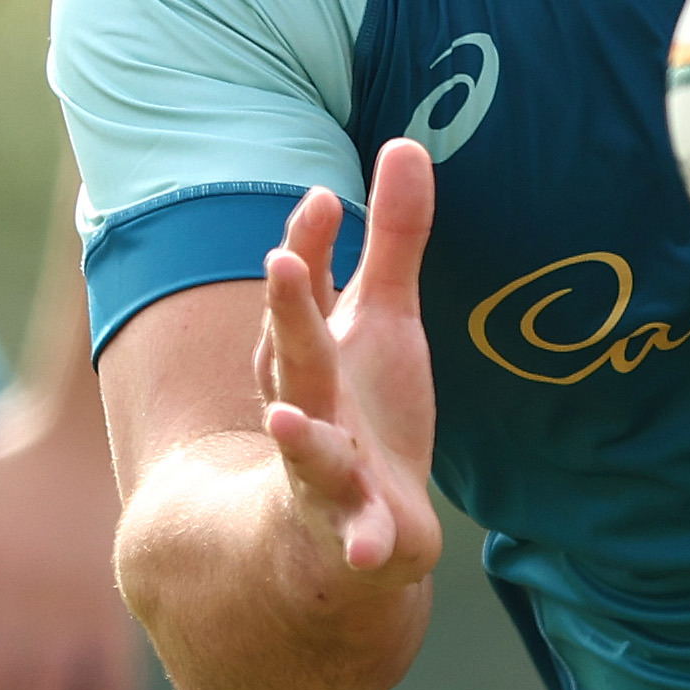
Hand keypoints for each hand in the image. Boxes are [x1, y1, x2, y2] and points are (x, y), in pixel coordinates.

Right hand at [257, 137, 441, 591]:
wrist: (337, 535)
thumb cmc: (362, 411)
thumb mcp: (382, 320)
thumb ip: (395, 240)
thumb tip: (405, 142)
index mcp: (309, 351)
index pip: (305, 291)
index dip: (312, 243)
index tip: (323, 196)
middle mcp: (307, 404)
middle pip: (296, 356)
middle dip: (289, 312)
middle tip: (284, 260)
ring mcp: (326, 471)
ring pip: (310, 452)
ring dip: (300, 438)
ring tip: (287, 421)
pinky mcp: (355, 529)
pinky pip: (355, 535)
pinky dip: (359, 540)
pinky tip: (369, 548)